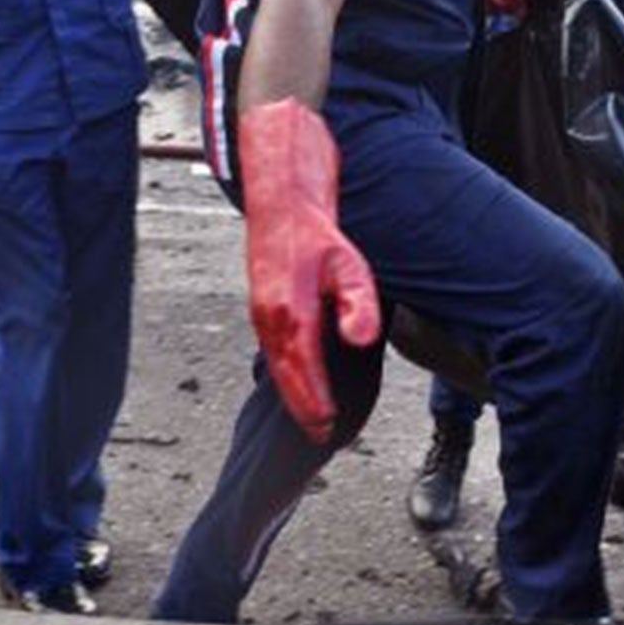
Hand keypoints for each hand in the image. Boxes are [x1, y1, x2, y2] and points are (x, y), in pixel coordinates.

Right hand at [239, 98, 381, 445]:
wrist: (280, 188)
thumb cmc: (313, 224)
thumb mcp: (347, 261)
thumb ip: (356, 303)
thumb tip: (360, 341)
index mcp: (287, 313)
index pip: (301, 374)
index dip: (316, 405)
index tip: (329, 431)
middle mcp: (269, 318)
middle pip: (285, 377)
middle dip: (305, 408)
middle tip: (326, 436)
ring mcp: (263, 310)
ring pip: (279, 363)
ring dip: (297, 391)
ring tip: (318, 416)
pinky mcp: (266, 300)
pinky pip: (278, 346)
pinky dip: (291, 368)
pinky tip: (308, 374)